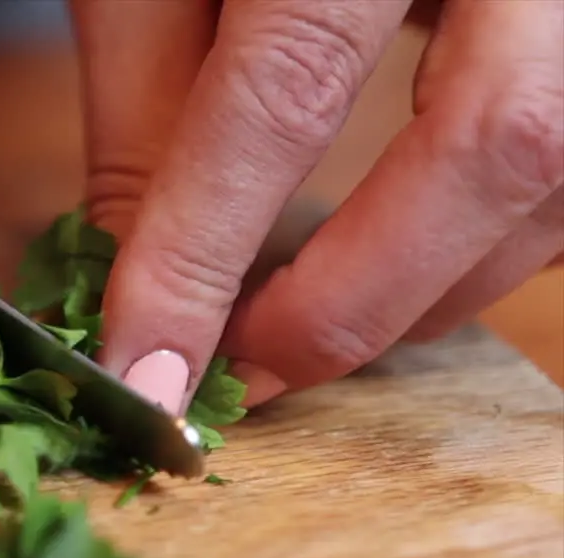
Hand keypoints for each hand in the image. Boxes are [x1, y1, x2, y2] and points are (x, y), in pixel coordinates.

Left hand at [71, 0, 562, 412]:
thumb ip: (146, 106)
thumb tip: (133, 270)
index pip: (285, 88)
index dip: (205, 251)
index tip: (146, 371)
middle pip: (494, 140)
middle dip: (354, 298)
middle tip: (243, 371)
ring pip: (559, 176)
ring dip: (423, 292)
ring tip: (304, 328)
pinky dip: (480, 251)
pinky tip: (398, 266)